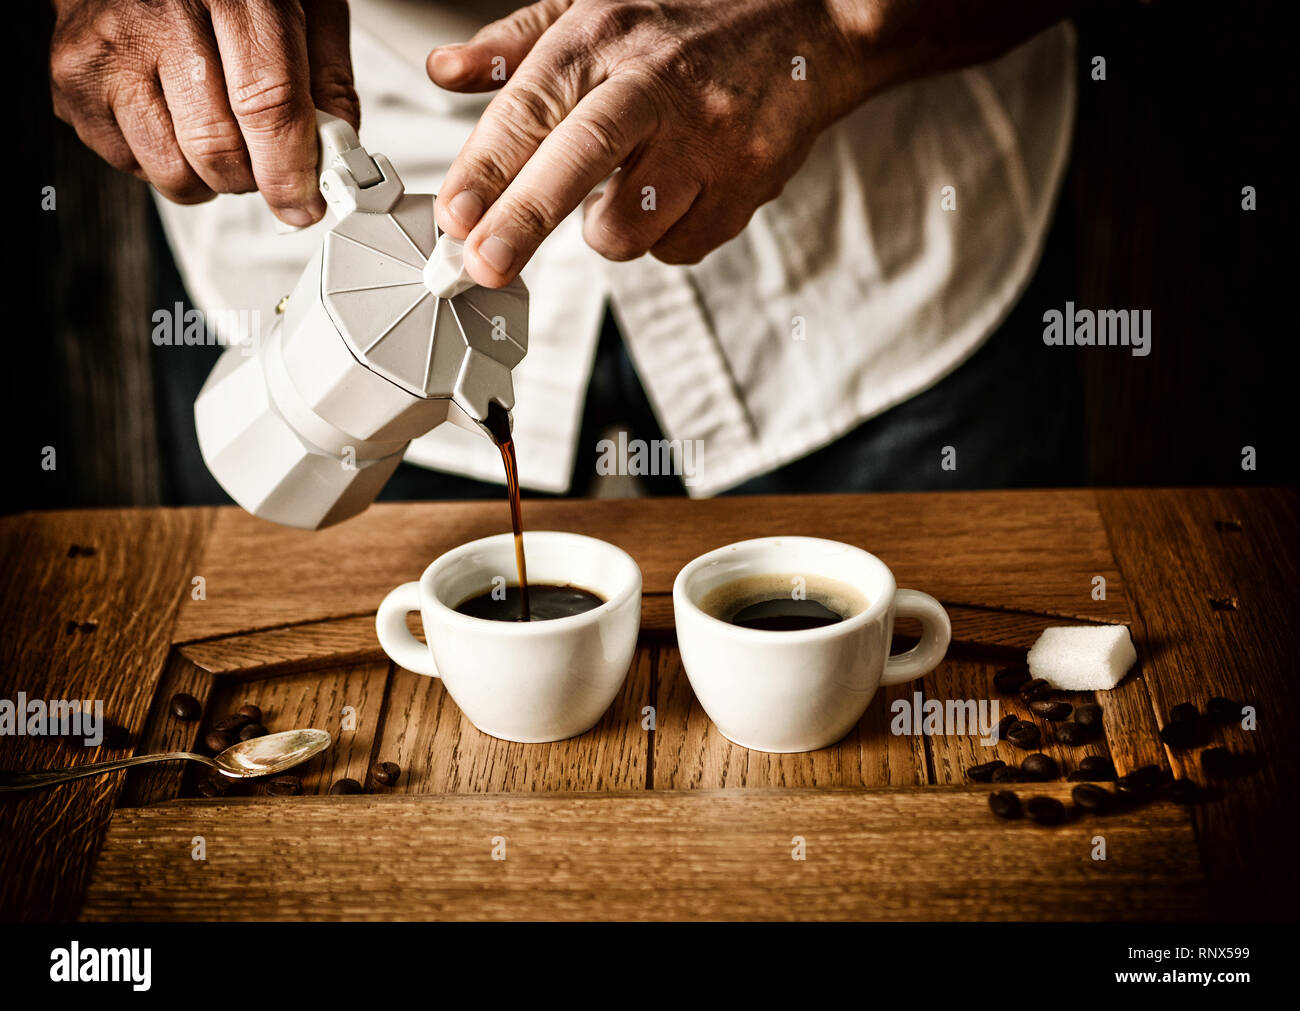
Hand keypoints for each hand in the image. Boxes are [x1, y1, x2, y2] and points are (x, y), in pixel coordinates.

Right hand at [48, 0, 357, 224]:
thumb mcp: (301, 4)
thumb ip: (326, 76)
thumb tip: (336, 150)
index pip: (268, 106)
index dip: (290, 171)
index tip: (304, 204)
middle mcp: (161, 16)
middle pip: (219, 150)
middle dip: (254, 179)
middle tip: (264, 162)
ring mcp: (108, 49)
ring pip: (173, 170)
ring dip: (208, 178)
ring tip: (218, 135)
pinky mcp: (72, 78)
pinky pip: (130, 165)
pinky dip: (163, 161)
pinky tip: (171, 118)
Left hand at [428, 0, 877, 285]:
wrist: (811, 25)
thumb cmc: (691, 19)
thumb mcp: (596, 6)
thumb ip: (517, 45)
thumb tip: (446, 71)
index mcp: (606, 36)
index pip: (531, 107)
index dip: (485, 169)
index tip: (453, 218)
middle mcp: (656, 86)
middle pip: (579, 161)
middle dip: (524, 221)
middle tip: (483, 268)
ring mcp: (709, 140)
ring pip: (628, 228)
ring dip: (608, 229)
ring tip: (628, 186)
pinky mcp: (746, 186)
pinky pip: (678, 247)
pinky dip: (664, 235)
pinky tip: (679, 190)